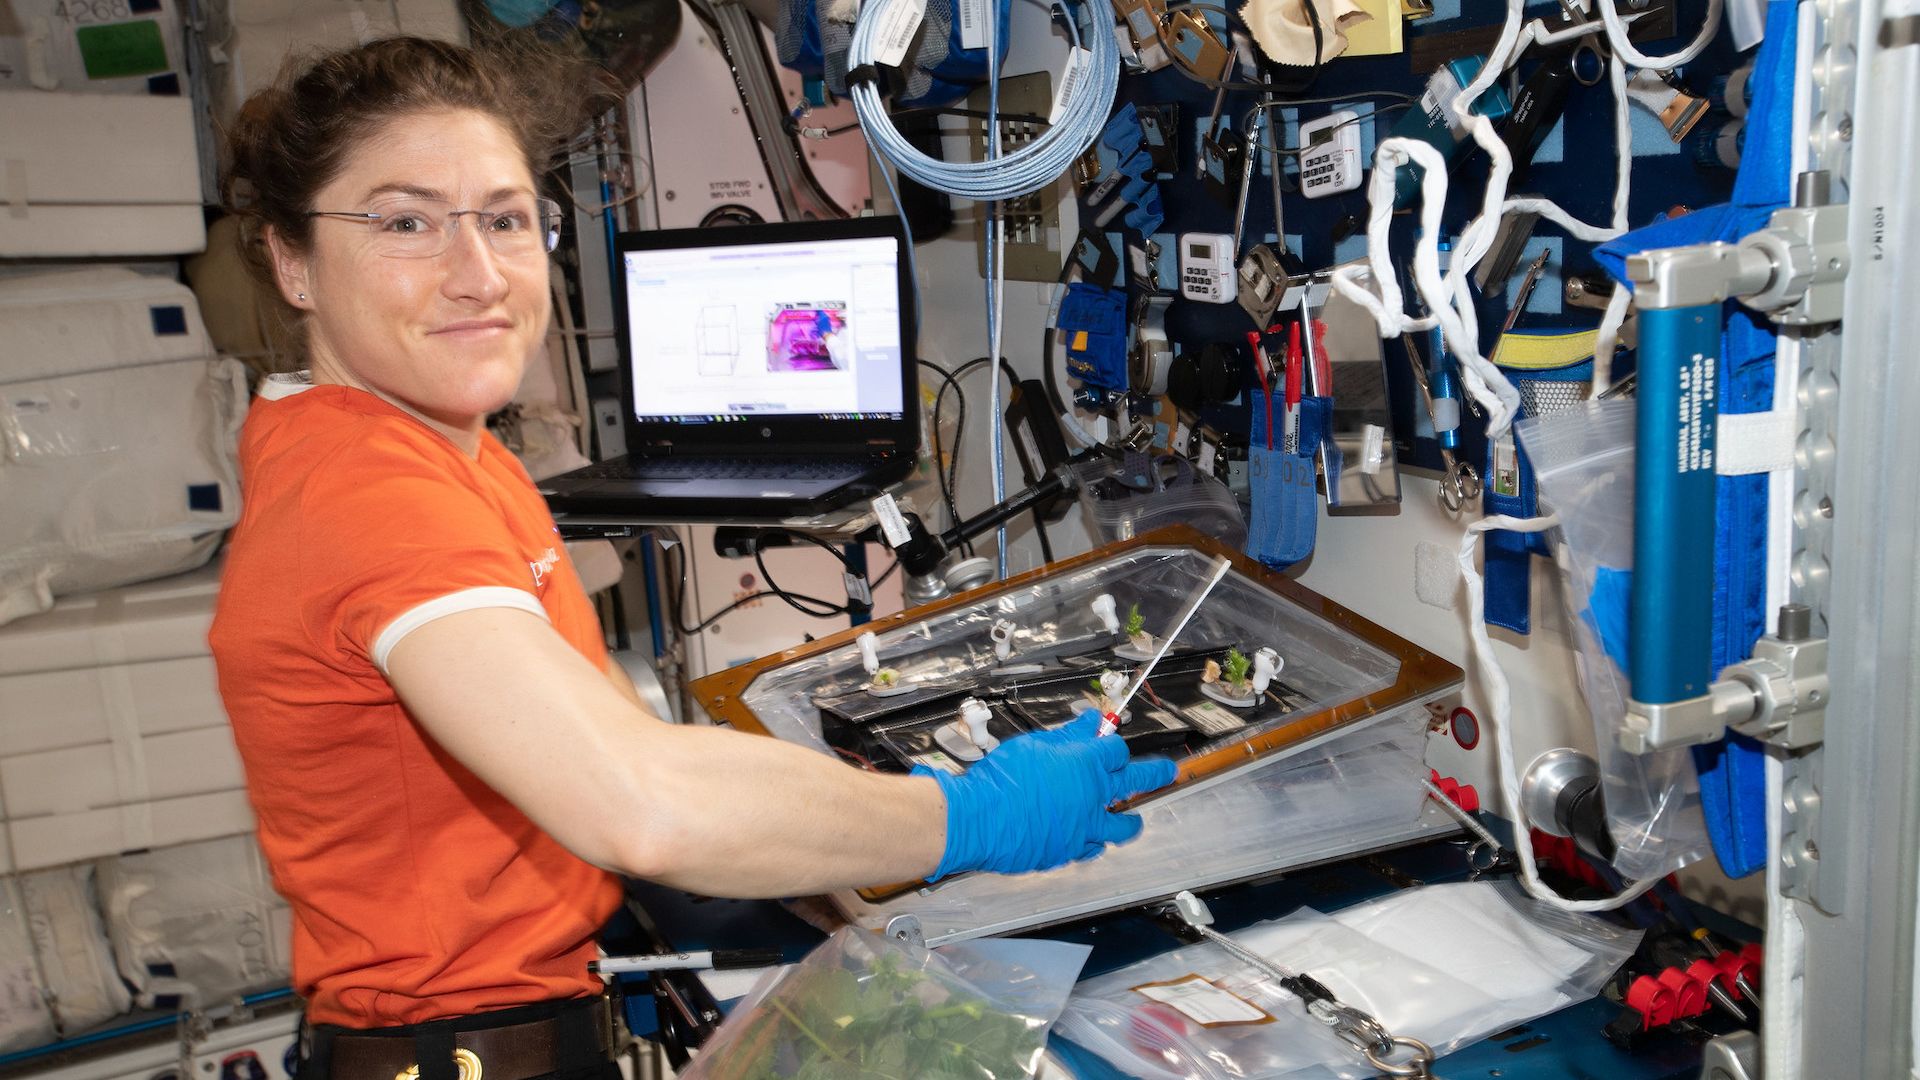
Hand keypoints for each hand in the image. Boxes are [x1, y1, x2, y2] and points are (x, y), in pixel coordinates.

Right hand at [914, 708, 1177, 879]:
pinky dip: (1092, 843)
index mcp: (1084, 764)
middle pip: (1136, 781)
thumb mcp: (1034, 745)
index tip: (1112, 745)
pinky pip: (1089, 848)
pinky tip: (1090, 841)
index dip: (1114, 746)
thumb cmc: (1000, 779)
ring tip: (1135, 823)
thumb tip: (1090, 721)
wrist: (977, 819)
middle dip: (1156, 774)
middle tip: (1169, 772)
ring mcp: (1083, 827)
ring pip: (1121, 827)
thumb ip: (1066, 735)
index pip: (1117, 749)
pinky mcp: (1068, 851)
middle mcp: (1091, 796)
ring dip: (1130, 822)